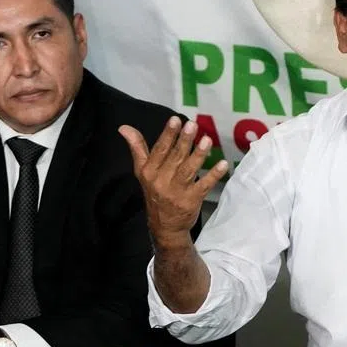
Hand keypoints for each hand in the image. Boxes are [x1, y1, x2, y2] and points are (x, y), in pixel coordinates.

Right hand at [121, 117, 227, 248]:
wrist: (164, 226)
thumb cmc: (154, 192)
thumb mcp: (142, 171)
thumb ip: (137, 148)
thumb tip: (124, 127)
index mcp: (149, 172)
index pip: (159, 150)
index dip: (168, 134)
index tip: (175, 120)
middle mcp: (161, 181)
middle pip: (175, 158)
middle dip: (184, 141)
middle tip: (193, 125)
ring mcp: (177, 192)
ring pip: (188, 170)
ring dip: (198, 155)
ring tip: (207, 140)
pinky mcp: (191, 200)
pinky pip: (203, 185)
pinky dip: (213, 175)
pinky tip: (222, 164)